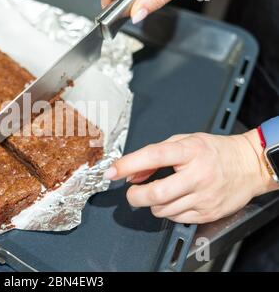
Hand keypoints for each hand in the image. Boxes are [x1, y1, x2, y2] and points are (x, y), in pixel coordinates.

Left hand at [104, 130, 278, 223]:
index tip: (112, 171)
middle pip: (157, 193)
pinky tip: (175, 200)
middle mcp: (198, 175)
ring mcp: (204, 196)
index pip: (153, 156)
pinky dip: (167, 211)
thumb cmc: (214, 151)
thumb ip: (155, 154)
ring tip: (159, 193)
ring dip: (152, 204)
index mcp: (190, 151)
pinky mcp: (208, 212)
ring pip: (163, 209)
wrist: (249, 165)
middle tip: (131, 193)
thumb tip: (131, 172)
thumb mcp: (184, 141)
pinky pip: (177, 218)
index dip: (128, 164)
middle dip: (136, 196)